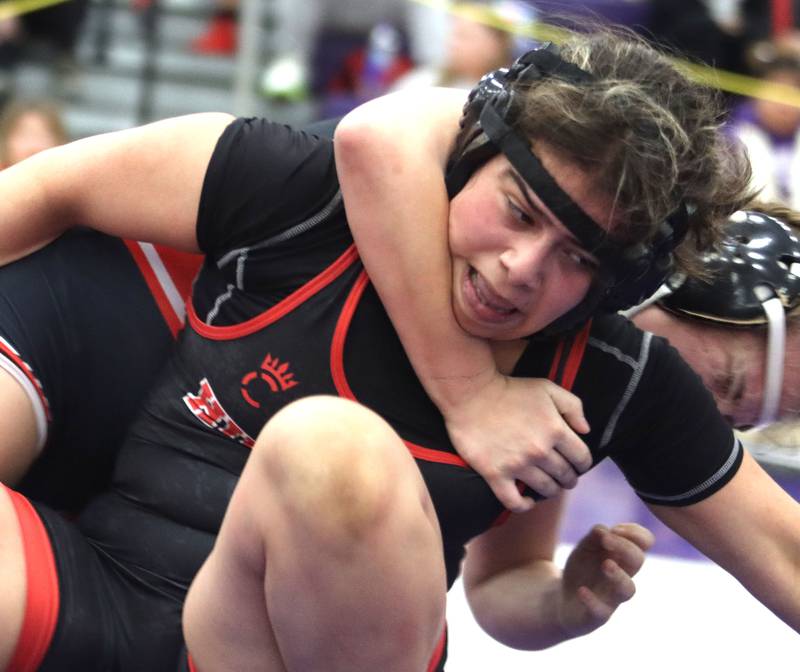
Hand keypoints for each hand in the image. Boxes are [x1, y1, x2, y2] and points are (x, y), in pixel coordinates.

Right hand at [443, 375, 591, 511]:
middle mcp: (540, 451)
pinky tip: (528, 500)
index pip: (582, 458)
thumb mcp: (547, 388)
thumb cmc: (509, 390)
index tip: (578, 465)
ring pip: (545, 489)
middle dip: (569, 478)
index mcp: (555, 430)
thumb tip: (586, 430)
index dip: (583, 464)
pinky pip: (515, 502)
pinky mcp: (496, 474)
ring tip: (549, 487)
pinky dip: (525, 505)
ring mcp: (517, 465)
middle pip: (565, 476)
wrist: (470, 395)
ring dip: (552, 490)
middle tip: (564, 477)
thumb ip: (573, 406)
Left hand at [558, 523, 654, 637]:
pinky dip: (592, 600)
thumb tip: (603, 530)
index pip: (644, 542)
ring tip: (606, 565)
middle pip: (637, 561)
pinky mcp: (598, 614)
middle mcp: (623, 576)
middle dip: (624, 547)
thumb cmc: (582, 570)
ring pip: (627, 589)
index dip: (636, 534)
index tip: (616, 529)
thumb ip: (594, 537)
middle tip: (606, 540)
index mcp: (623, 556)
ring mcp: (612, 596)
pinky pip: (601, 611)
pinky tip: (582, 590)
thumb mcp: (585, 548)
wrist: (563, 600)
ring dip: (618, 576)